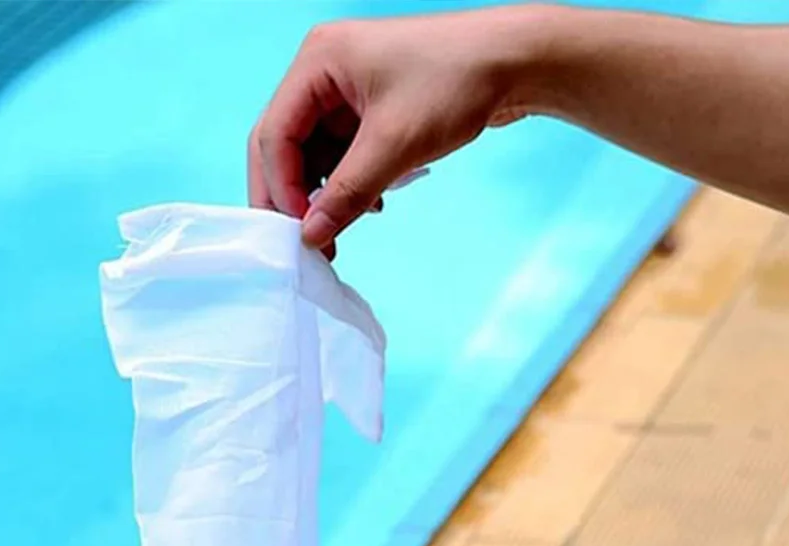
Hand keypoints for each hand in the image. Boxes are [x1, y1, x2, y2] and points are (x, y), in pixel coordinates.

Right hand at [248, 8, 553, 251]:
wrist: (514, 62)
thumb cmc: (457, 81)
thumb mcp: (395, 145)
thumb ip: (347, 193)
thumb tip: (311, 237)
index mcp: (318, 60)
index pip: (274, 135)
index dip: (281, 188)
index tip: (301, 232)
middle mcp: (322, 70)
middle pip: (282, 145)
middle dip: (292, 196)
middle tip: (304, 243)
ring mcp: (344, 89)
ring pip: (310, 155)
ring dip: (321, 196)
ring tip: (339, 234)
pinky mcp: (366, 107)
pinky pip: (338, 154)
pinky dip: (344, 184)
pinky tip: (368, 206)